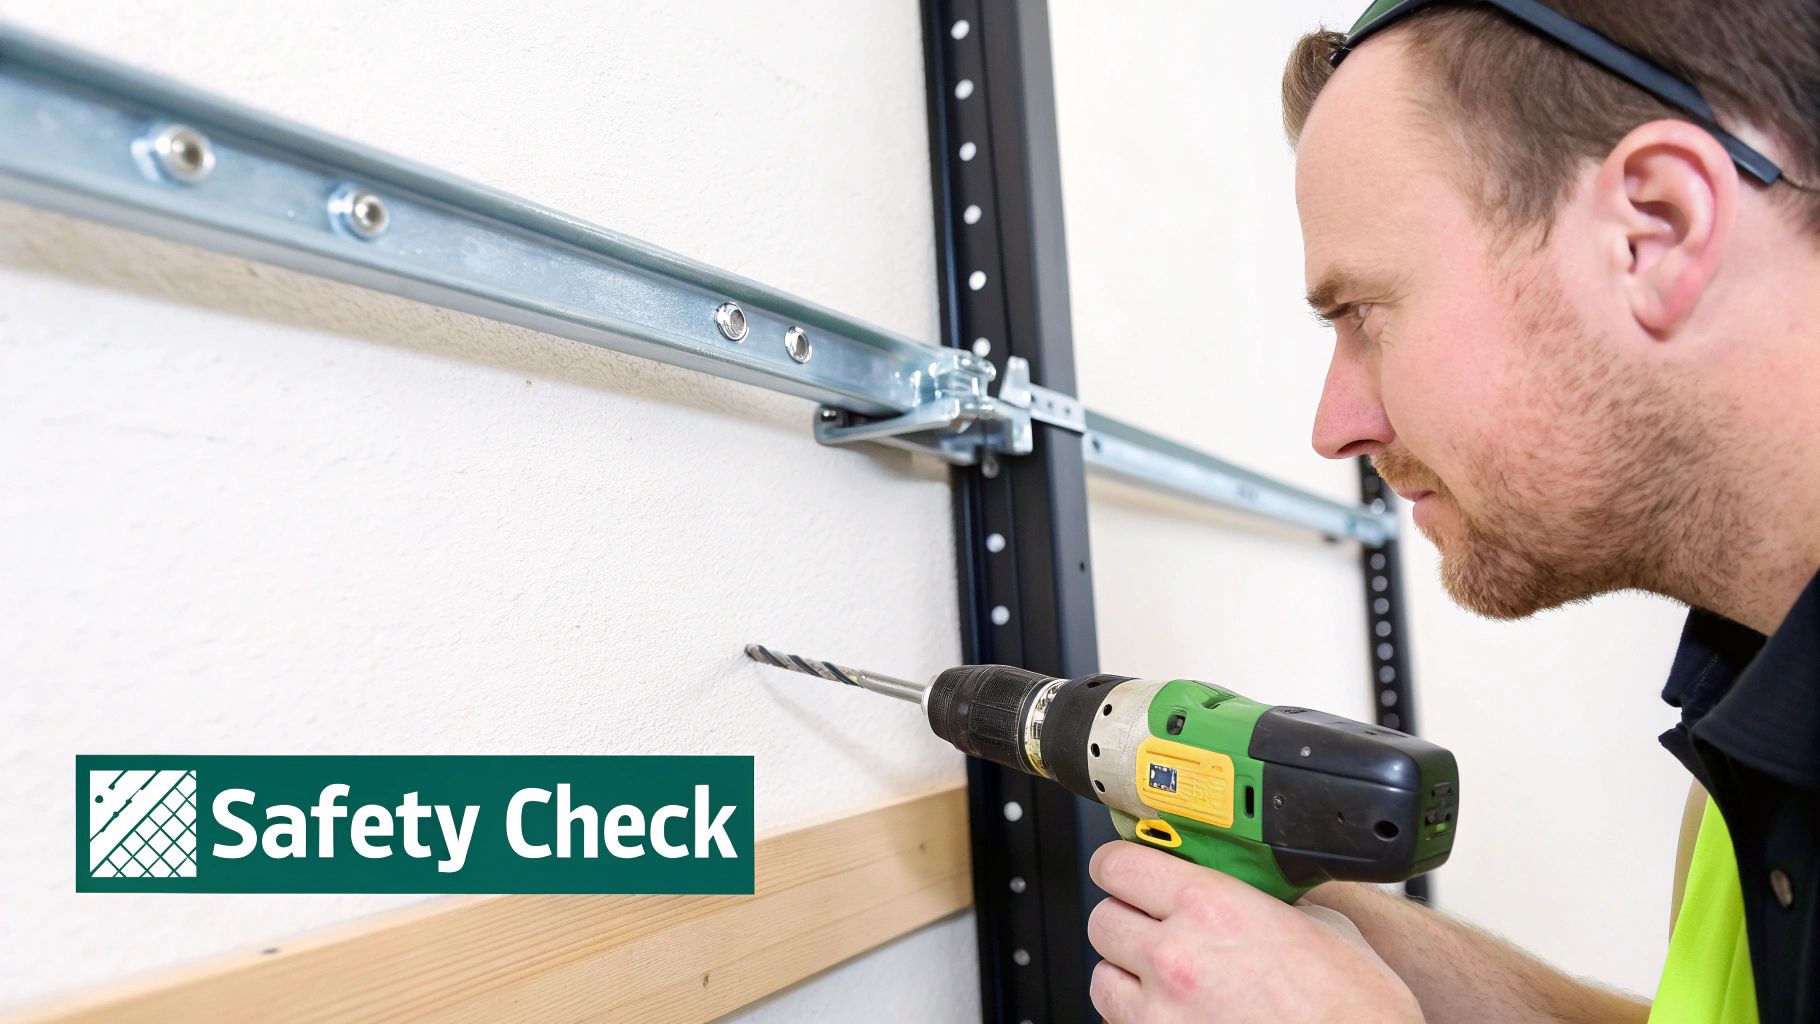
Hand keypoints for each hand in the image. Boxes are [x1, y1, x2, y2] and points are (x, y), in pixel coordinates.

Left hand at [1086, 841, 1421, 1022]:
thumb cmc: (1355, 1009)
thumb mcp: (1318, 926)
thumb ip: (1264, 901)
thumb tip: (1251, 892)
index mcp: (1210, 906)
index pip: (1117, 865)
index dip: (1119, 865)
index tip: (1127, 870)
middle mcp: (1175, 957)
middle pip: (1102, 920)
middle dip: (1126, 920)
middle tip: (1152, 926)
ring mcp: (1163, 1014)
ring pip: (1101, 978)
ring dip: (1126, 974)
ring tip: (1162, 979)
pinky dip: (1141, 1018)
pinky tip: (1176, 1015)